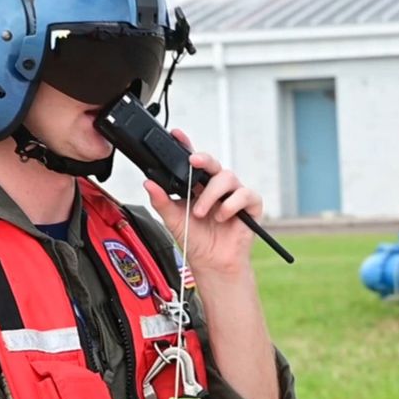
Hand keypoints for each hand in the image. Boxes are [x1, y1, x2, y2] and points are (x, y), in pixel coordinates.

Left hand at [143, 129, 261, 275]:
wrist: (212, 263)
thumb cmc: (195, 240)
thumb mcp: (173, 219)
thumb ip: (162, 201)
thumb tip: (148, 183)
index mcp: (198, 186)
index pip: (193, 162)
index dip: (186, 146)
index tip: (177, 135)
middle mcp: (216, 186)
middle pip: (212, 162)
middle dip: (203, 159)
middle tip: (193, 163)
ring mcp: (234, 194)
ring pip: (227, 176)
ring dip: (212, 194)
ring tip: (201, 213)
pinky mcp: (250, 205)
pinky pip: (245, 194)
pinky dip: (231, 204)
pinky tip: (222, 216)